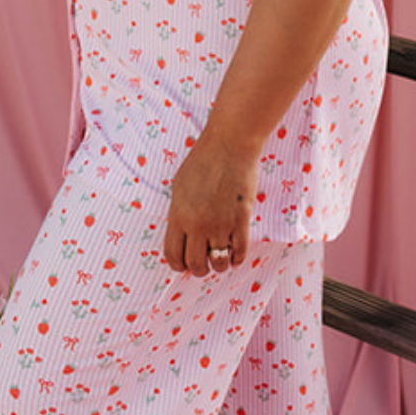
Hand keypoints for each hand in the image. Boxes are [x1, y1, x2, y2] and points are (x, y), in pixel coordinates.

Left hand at [162, 129, 256, 275]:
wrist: (230, 145)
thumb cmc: (202, 162)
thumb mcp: (179, 188)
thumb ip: (179, 214)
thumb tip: (181, 238)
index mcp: (178, 216)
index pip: (173, 255)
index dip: (179, 266)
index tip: (185, 266)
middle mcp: (198, 225)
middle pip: (196, 264)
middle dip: (199, 269)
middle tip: (204, 265)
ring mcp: (221, 224)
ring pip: (219, 262)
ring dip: (220, 266)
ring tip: (221, 259)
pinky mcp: (241, 220)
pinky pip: (240, 251)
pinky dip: (237, 258)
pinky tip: (235, 255)